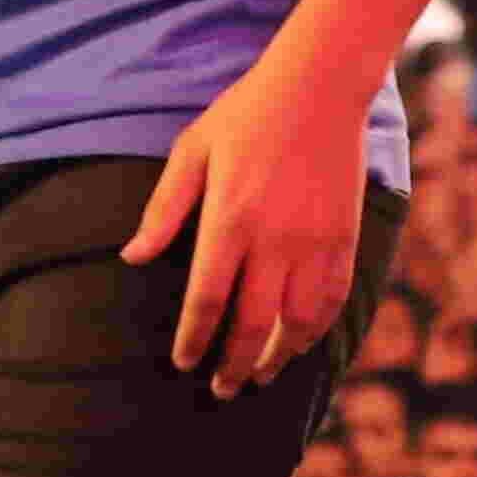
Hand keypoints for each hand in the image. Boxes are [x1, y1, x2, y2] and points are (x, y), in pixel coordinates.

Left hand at [123, 46, 365, 396]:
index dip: (194, 339)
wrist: (320, 87)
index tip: (183, 363)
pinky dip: (318, 330)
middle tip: (222, 389)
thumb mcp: (192, 152)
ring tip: (262, 378)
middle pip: (253, 324)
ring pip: (298, 322)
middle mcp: (274, 240)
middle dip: (235, 364)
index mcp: (229, 220)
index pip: (207, 300)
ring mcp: (315, 242)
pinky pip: (334, 299)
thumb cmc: (246, 115)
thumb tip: (131, 257)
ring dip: (279, 357)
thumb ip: (163, 210)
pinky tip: (302, 343)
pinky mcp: (345, 238)